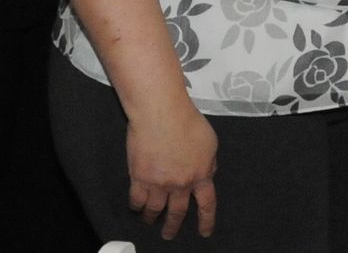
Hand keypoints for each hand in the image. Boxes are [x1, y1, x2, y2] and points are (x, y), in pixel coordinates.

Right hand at [126, 103, 218, 239]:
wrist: (162, 112)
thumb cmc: (188, 121)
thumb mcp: (210, 142)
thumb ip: (209, 162)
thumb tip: (207, 173)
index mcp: (201, 175)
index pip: (207, 205)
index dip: (206, 221)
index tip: (204, 232)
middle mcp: (180, 184)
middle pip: (178, 213)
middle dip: (173, 226)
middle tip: (169, 234)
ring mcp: (158, 183)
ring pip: (154, 210)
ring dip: (152, 218)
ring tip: (150, 221)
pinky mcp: (139, 178)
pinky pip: (136, 200)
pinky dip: (136, 206)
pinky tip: (136, 207)